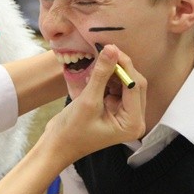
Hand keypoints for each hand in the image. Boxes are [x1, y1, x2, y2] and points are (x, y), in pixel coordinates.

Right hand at [42, 44, 145, 161]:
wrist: (58, 145)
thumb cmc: (72, 130)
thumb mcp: (88, 100)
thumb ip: (102, 74)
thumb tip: (111, 49)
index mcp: (133, 123)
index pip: (135, 86)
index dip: (124, 65)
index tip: (111, 48)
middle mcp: (135, 119)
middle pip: (135, 84)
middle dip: (120, 67)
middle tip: (105, 51)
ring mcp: (127, 114)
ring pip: (126, 83)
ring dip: (114, 72)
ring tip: (98, 63)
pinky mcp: (117, 109)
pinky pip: (117, 87)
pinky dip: (108, 78)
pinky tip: (95, 74)